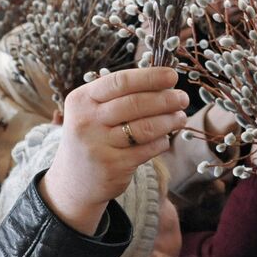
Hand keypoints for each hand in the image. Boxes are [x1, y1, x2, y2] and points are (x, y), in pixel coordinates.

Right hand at [40, 67, 189, 234]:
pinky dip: (161, 142)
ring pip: (145, 127)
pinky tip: (164, 138)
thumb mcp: (92, 111)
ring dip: (169, 120)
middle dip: (166, 99)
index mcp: (82, 100)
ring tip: (180, 117)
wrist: (74, 181)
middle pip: (135, 104)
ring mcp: (99, 145)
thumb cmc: (92, 137)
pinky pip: (148, 149)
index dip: (150, 77)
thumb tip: (163, 80)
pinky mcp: (113, 166)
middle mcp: (86, 121)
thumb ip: (120, 95)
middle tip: (182, 98)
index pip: (120, 81)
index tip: (172, 75)